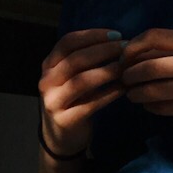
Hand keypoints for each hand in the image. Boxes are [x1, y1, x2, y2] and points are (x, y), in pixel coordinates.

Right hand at [38, 28, 125, 156]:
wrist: (60, 137)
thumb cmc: (71, 100)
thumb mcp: (70, 77)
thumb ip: (84, 60)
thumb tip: (117, 41)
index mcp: (48, 66)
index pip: (67, 42)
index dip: (92, 35)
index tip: (117, 34)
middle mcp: (46, 82)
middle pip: (75, 59)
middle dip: (103, 51)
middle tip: (125, 49)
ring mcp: (53, 101)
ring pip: (81, 81)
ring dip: (106, 71)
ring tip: (125, 67)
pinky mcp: (65, 120)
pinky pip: (90, 104)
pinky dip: (109, 94)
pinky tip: (123, 88)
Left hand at [119, 28, 172, 120]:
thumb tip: (133, 52)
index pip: (154, 36)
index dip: (132, 47)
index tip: (125, 57)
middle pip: (150, 67)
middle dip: (129, 75)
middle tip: (123, 79)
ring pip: (156, 91)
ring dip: (136, 94)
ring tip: (131, 94)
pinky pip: (168, 108)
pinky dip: (151, 107)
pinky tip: (148, 104)